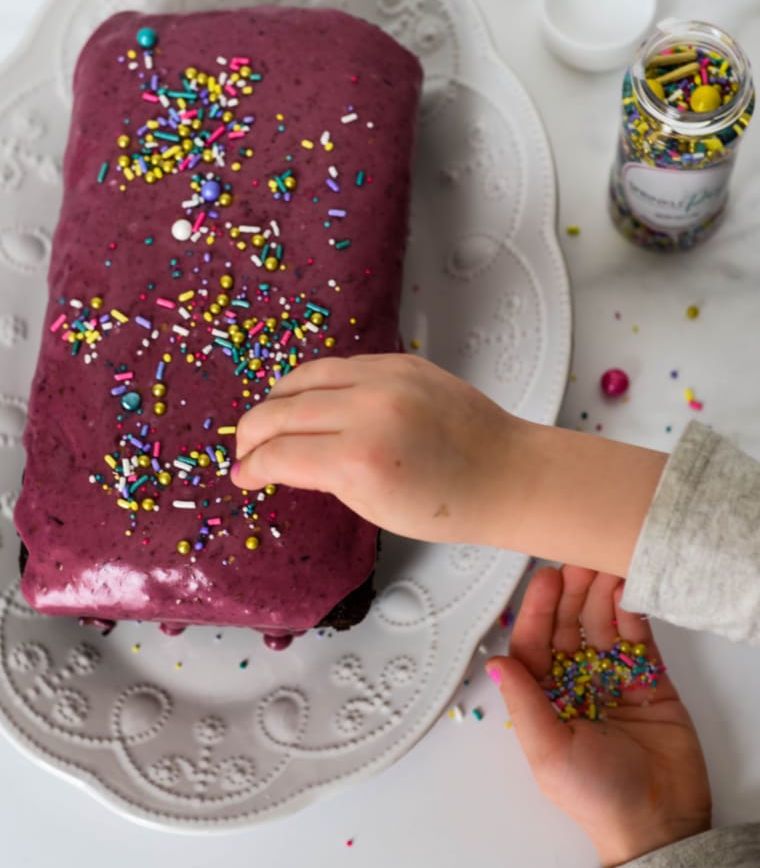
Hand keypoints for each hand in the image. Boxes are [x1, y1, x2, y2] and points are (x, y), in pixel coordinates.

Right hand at [233, 353, 521, 544]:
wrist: (504, 473)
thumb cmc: (446, 505)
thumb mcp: (371, 506)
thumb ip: (322, 476)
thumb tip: (281, 459)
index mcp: (359, 459)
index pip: (281, 454)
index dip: (252, 467)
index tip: (243, 476)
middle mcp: (368, 410)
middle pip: (283, 410)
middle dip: (253, 432)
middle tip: (244, 450)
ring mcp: (386, 378)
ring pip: (305, 376)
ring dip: (277, 400)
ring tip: (269, 422)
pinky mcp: (400, 361)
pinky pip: (339, 366)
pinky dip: (314, 384)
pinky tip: (308, 402)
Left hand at [487, 565, 711, 867]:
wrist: (660, 823)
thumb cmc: (596, 797)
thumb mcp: (549, 752)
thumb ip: (525, 703)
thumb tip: (495, 662)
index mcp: (545, 698)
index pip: (536, 643)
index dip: (539, 609)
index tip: (546, 578)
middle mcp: (576, 683)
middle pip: (569, 626)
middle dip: (572, 593)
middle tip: (580, 560)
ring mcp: (613, 679)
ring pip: (602, 625)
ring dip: (602, 595)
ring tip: (606, 565)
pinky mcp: (649, 680)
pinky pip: (638, 638)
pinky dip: (633, 612)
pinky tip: (628, 589)